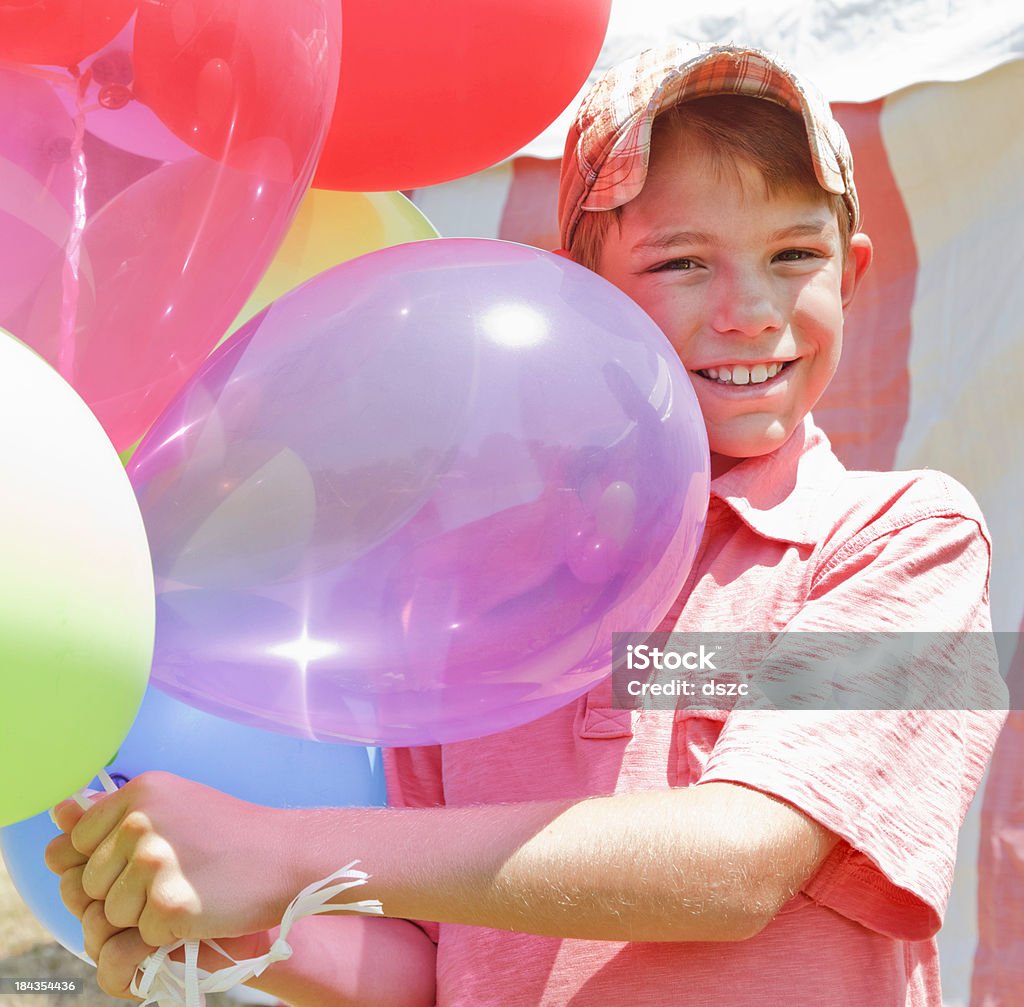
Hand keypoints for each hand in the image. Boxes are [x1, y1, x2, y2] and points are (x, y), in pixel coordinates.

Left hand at [47, 772, 300, 948]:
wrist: (287, 854)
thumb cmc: (230, 832)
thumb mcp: (174, 803)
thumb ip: (115, 811)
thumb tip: (59, 811)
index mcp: (139, 792)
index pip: (76, 843)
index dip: (107, 861)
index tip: (149, 856)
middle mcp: (141, 822)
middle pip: (88, 884)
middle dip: (124, 891)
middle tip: (177, 874)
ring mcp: (155, 863)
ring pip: (112, 915)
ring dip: (144, 915)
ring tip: (190, 889)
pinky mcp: (171, 905)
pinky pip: (142, 937)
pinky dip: (168, 933)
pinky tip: (201, 907)